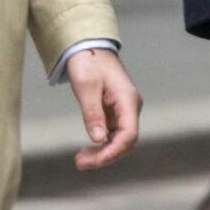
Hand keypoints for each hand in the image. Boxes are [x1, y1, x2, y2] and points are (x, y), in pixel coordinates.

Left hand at [65, 47, 140, 169]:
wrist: (87, 47)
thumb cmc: (88, 62)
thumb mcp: (86, 86)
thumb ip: (92, 113)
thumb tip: (98, 139)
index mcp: (128, 100)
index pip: (129, 134)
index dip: (114, 151)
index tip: (96, 161)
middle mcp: (130, 108)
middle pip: (125, 141)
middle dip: (105, 156)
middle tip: (80, 163)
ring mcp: (123, 111)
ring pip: (118, 140)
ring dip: (102, 152)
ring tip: (80, 160)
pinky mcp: (115, 112)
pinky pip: (112, 134)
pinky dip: (101, 144)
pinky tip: (87, 150)